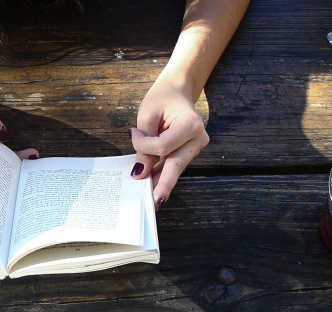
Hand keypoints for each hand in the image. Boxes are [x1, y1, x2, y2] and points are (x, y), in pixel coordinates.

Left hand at [129, 80, 208, 210]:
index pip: (163, 146)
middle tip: (154, 203)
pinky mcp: (190, 151)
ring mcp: (197, 146)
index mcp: (190, 125)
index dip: (144, 146)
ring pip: (175, 168)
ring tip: (148, 199)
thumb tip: (141, 173)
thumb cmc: (162, 98)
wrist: (177, 90)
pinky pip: (174, 164)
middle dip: (163, 184)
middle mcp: (198, 138)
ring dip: (160, 181)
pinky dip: (162, 173)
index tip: (133, 133)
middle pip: (176, 164)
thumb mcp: (147, 116)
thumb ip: (144, 144)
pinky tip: (152, 185)